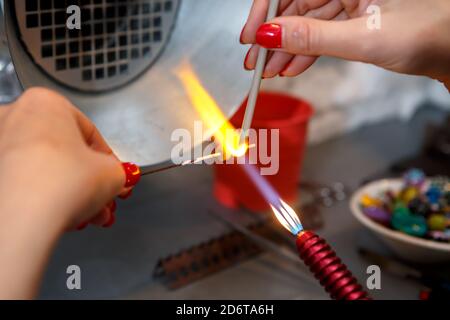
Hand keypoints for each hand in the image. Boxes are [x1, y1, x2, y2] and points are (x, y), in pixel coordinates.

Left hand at [0, 88, 126, 229]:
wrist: (22, 217)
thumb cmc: (59, 183)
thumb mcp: (112, 175)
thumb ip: (119, 173)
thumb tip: (117, 177)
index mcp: (45, 102)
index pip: (90, 133)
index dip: (109, 161)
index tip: (115, 176)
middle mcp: (14, 116)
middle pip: (65, 152)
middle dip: (88, 181)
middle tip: (103, 199)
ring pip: (45, 169)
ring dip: (70, 192)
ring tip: (86, 215)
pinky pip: (24, 182)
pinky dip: (43, 197)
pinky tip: (60, 216)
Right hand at [241, 0, 449, 88]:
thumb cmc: (428, 32)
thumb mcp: (362, 38)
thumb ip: (312, 37)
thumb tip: (269, 34)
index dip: (265, 12)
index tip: (251, 38)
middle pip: (294, 6)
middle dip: (273, 37)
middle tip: (255, 62)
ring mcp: (350, 1)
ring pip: (306, 22)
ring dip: (286, 49)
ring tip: (270, 71)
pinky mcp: (355, 17)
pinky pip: (321, 32)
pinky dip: (306, 51)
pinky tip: (292, 67)